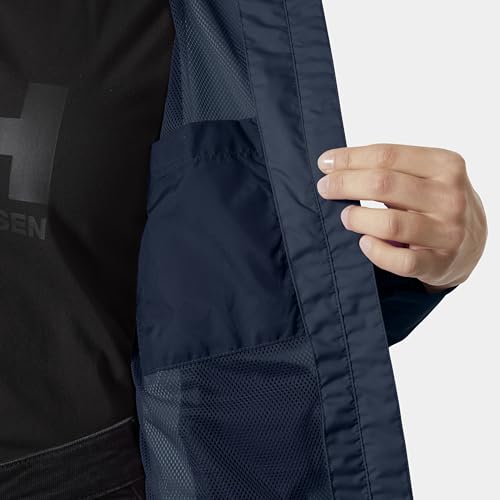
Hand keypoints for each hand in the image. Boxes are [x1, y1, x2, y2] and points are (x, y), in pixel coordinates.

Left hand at [316, 144, 486, 290]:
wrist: (472, 241)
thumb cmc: (434, 202)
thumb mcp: (424, 175)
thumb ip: (389, 168)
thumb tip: (332, 164)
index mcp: (445, 165)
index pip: (387, 155)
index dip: (350, 158)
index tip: (325, 162)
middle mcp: (449, 197)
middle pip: (384, 184)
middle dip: (345, 184)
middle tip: (325, 188)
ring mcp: (447, 232)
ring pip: (390, 223)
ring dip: (358, 218)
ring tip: (345, 216)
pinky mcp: (439, 262)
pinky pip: (401, 260)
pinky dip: (376, 252)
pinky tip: (364, 243)